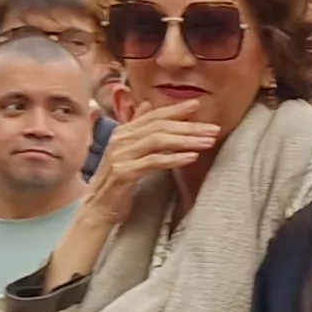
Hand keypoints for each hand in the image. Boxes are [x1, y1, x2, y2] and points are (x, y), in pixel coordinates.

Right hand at [78, 99, 221, 227]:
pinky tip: (191, 157)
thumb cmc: (118, 181)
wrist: (98, 207)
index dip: (176, 109)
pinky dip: (174, 158)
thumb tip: (146, 104)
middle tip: (213, 128)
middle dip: (189, 126)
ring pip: (157, 141)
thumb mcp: (128, 151)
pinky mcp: (124, 172)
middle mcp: (121, 140)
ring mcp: (121, 155)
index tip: (198, 105)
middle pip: (159, 127)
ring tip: (208, 142)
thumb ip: (137, 128)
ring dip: (186, 140)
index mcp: (123, 132)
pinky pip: (153, 162)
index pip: (153, 115)